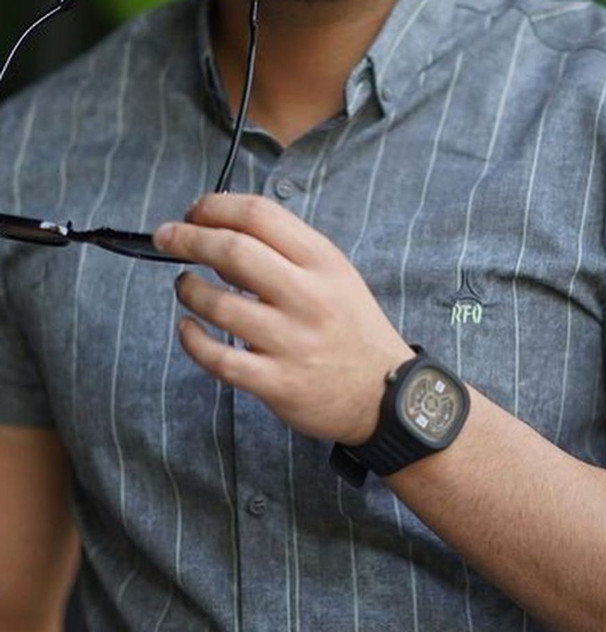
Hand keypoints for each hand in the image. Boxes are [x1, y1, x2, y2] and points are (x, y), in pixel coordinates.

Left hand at [153, 194, 413, 445]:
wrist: (383, 394)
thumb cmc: (353, 330)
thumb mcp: (336, 278)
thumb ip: (288, 254)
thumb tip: (222, 235)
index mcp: (323, 263)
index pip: (260, 215)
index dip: (215, 206)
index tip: (193, 213)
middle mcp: (308, 297)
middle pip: (233, 251)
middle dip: (188, 238)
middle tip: (166, 238)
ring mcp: (292, 341)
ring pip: (219, 305)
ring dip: (189, 290)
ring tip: (186, 287)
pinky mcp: (277, 382)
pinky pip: (219, 359)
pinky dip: (193, 340)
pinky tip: (188, 330)